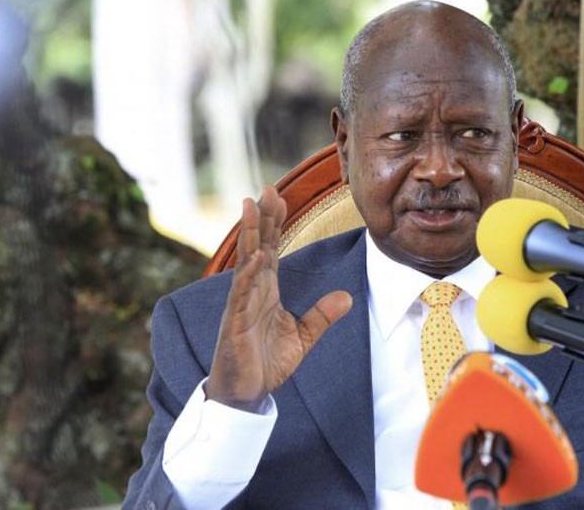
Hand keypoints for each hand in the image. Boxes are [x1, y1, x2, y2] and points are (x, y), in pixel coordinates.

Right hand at [206, 185, 352, 410]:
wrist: (246, 394)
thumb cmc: (266, 363)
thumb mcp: (303, 337)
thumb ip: (322, 315)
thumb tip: (347, 297)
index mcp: (266, 291)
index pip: (270, 249)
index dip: (274, 224)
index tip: (279, 197)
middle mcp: (252, 291)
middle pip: (256, 246)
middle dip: (261, 217)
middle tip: (266, 188)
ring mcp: (241, 304)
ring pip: (245, 262)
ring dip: (248, 234)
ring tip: (251, 207)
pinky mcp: (236, 323)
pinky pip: (242, 294)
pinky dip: (249, 275)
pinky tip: (257, 256)